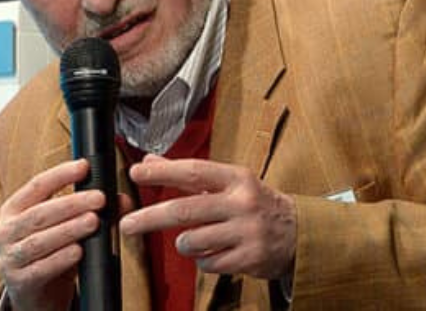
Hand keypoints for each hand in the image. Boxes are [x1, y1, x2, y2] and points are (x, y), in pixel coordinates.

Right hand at [0, 159, 103, 310]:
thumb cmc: (50, 253)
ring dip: (69, 229)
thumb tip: (122, 200)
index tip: (84, 166)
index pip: (37, 185)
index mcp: (15, 209)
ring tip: (93, 221)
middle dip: (72, 203)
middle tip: (99, 198)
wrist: (36, 294)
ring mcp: (10, 258)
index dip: (61, 174)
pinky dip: (61, 258)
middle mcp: (7, 231)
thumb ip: (90, 211)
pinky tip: (79, 251)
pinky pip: (41, 268)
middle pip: (40, 213)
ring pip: (40, 240)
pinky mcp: (19, 282)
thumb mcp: (65, 228)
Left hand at [120, 155, 296, 278]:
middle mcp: (242, 203)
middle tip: (127, 224)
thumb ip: (188, 174)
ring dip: (184, 243)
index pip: (193, 171)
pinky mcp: (249, 259)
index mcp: (236, 178)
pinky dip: (203, 260)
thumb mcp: (229, 182)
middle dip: (150, 218)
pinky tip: (216, 252)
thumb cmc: (256, 203)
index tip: (136, 173)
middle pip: (186, 210)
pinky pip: (207, 264)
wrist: (298, 232)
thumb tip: (149, 162)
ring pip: (193, 241)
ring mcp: (247, 232)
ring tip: (196, 238)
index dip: (162, 172)